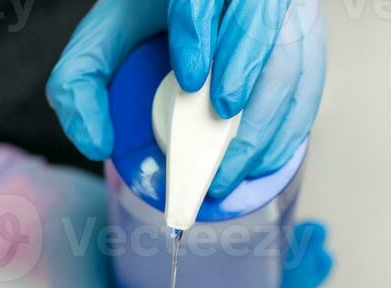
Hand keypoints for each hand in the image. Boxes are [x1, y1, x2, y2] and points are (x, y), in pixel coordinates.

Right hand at [0, 143, 331, 287]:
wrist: (44, 213)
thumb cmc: (66, 269)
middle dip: (298, 285)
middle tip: (320, 258)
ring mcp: (195, 267)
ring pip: (258, 272)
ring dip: (293, 258)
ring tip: (317, 237)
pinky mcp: (195, 230)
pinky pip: (244, 237)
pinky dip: (273, 229)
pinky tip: (294, 213)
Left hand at [46, 0, 326, 197]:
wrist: (195, 15)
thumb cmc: (153, 26)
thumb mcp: (105, 41)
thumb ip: (80, 84)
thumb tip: (97, 140)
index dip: (202, 30)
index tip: (191, 78)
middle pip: (260, 22)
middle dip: (242, 80)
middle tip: (218, 127)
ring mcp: (285, 13)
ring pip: (291, 60)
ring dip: (264, 123)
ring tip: (229, 169)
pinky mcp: (306, 44)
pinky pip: (310, 88)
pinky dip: (287, 131)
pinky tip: (260, 163)